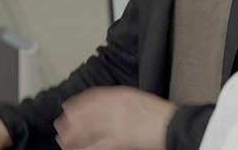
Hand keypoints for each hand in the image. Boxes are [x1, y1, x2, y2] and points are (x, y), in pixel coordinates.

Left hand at [54, 86, 177, 149]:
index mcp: (123, 94)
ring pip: (89, 130)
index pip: (93, 96)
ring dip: (75, 138)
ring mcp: (118, 121)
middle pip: (87, 113)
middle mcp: (117, 105)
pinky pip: (98, 145)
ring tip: (65, 143)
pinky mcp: (121, 138)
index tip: (67, 109)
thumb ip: (122, 103)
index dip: (78, 104)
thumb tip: (106, 110)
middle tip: (61, 129)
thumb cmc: (162, 116)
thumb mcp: (140, 100)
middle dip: (71, 123)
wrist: (177, 125)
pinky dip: (86, 148)